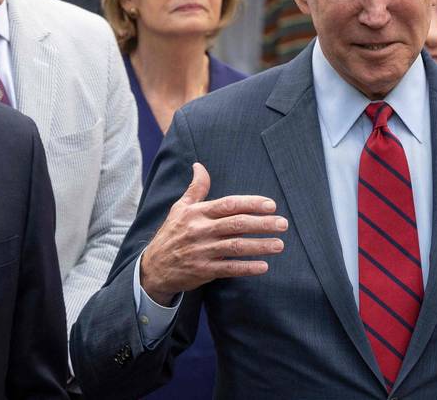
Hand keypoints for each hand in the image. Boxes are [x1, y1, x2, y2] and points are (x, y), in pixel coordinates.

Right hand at [140, 163, 286, 304]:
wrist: (153, 268)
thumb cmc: (171, 234)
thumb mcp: (179, 208)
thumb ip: (195, 188)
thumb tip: (199, 165)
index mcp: (197, 213)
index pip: (228, 204)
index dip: (251, 203)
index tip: (271, 205)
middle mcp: (200, 230)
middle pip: (236, 225)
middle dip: (262, 224)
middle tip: (283, 224)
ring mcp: (202, 251)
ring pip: (235, 247)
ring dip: (259, 246)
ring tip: (279, 244)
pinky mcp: (203, 270)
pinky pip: (229, 269)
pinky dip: (246, 268)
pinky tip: (263, 266)